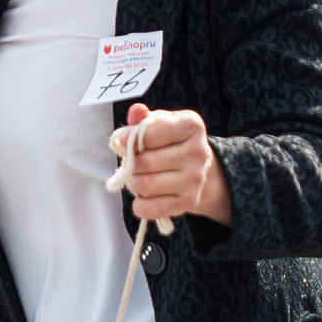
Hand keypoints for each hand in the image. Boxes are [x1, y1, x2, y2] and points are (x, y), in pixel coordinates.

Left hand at [118, 104, 230, 229]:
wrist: (199, 170)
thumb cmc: (172, 143)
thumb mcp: (160, 124)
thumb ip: (143, 119)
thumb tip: (135, 112)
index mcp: (191, 125)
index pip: (150, 134)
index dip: (129, 139)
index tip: (122, 142)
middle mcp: (197, 151)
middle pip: (144, 162)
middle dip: (131, 165)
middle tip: (133, 164)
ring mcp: (195, 178)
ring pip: (145, 185)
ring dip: (134, 184)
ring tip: (139, 178)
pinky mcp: (189, 201)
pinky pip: (151, 208)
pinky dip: (140, 205)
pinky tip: (144, 197)